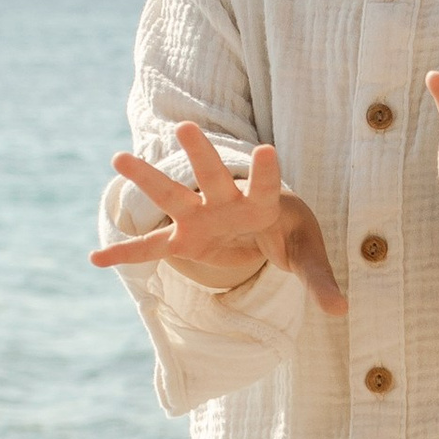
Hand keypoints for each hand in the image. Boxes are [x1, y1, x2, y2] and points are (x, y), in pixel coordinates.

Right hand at [91, 121, 348, 314]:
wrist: (267, 226)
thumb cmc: (290, 234)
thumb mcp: (308, 255)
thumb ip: (320, 280)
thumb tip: (342, 311)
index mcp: (262, 202)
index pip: (265, 185)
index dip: (266, 171)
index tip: (266, 150)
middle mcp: (226, 202)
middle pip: (212, 176)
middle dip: (202, 154)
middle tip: (186, 127)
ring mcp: (200, 218)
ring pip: (172, 196)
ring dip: (148, 178)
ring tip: (118, 157)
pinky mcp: (184, 240)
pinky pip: (152, 249)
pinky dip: (127, 254)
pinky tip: (97, 257)